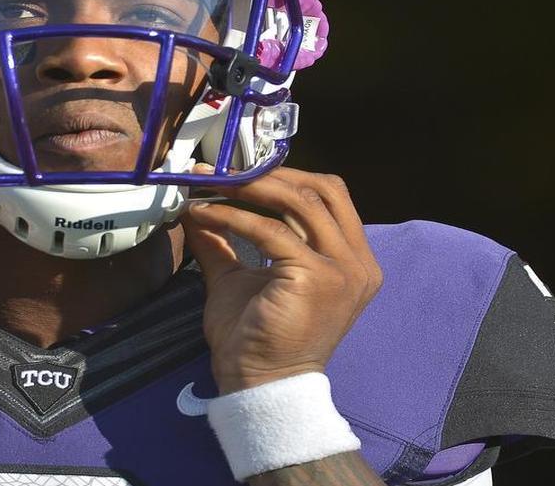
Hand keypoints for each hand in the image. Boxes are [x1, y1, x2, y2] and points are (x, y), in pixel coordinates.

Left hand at [182, 167, 381, 394]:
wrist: (258, 385)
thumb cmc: (254, 338)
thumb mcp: (240, 276)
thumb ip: (226, 240)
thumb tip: (198, 204)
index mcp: (351, 260)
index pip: (328, 197)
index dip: (285, 176)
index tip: (239, 170)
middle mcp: (357, 263)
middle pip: (320, 190)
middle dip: (267, 175)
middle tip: (220, 171)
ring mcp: (342, 270)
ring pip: (297, 203)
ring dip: (247, 188)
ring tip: (208, 185)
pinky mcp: (316, 278)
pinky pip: (269, 231)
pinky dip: (233, 216)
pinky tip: (204, 214)